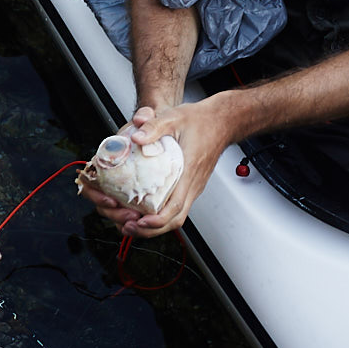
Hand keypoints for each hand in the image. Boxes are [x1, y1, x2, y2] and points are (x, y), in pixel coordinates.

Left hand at [81, 100, 238, 238]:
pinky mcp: (190, 185)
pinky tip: (142, 211)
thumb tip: (136, 136)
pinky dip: (158, 215)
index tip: (141, 221)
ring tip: (130, 223)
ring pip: (175, 216)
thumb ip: (154, 126)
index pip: (176, 206)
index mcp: (189, 172)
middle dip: (150, 229)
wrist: (221, 122)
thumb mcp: (174, 118)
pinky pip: (175, 207)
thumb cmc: (201, 122)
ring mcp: (192, 187)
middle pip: (174, 219)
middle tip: (127, 227)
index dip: (158, 219)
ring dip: (153, 225)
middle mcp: (192, 184)